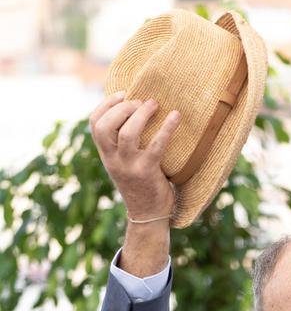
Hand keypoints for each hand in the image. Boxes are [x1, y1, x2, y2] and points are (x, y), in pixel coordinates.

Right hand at [90, 92, 180, 219]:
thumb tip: (134, 112)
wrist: (148, 216)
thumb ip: (121, 144)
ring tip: (153, 105)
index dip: (106, 104)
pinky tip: (176, 116)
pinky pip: (156, 145)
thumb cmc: (140, 185)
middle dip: (122, 108)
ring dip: (140, 115)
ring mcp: (130, 167)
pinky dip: (167, 128)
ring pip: (127, 134)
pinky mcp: (148, 171)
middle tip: (140, 102)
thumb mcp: (123, 164)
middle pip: (106, 126)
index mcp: (106, 156)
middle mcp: (114, 160)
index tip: (123, 94)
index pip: (95, 124)